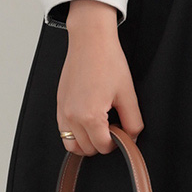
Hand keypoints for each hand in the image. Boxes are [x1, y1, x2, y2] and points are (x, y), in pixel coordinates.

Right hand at [56, 0, 142, 155]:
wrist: (90, 41)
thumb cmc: (108, 62)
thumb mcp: (128, 94)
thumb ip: (133, 122)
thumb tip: (132, 137)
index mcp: (90, 116)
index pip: (103, 147)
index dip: (116, 143)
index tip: (122, 132)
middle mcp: (72, 116)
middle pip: (87, 149)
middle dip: (102, 142)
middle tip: (112, 125)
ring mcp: (63, 111)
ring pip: (72, 145)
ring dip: (86, 142)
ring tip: (100, 126)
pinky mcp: (59, 105)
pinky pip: (64, 131)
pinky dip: (75, 133)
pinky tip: (88, 120)